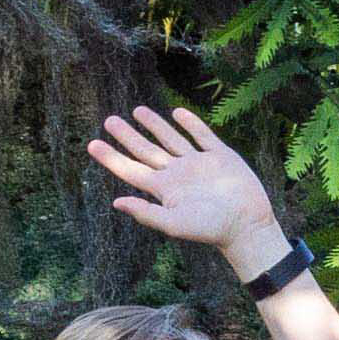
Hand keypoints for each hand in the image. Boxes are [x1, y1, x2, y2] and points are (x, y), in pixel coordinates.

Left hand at [88, 106, 280, 263]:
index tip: (91, 144)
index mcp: (165, 189)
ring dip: (154, 125)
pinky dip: (191, 124)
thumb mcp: (174, 224)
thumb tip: (116, 202)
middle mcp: (178, 174)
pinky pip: (202, 136)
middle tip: (109, 120)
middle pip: (146, 150)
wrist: (247, 225)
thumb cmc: (210, 229)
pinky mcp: (221, 157)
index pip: (131, 170)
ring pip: (171, 139)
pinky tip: (178, 113)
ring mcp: (199, 164)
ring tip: (137, 110)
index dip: (111, 158)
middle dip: (127, 135)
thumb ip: (146, 213)